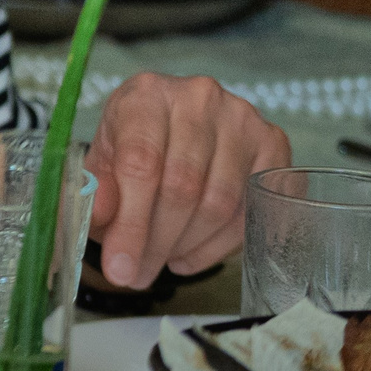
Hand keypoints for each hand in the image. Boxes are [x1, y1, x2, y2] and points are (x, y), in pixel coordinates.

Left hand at [84, 72, 291, 288]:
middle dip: (157, 243)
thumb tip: (101, 218)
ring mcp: (242, 119)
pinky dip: (221, 245)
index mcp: (145, 95)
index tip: (120, 269)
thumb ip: (97, 190)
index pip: (140, 165)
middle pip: (183, 187)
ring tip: (164, 259)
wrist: (171, 122)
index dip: (131, 225)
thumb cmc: (133, 141)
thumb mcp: (102, 161)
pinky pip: (252, 211)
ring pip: (220, 203)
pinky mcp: (273, 143)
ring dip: (188, 246)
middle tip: (139, 274)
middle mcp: (198, 98)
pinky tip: (192, 254)